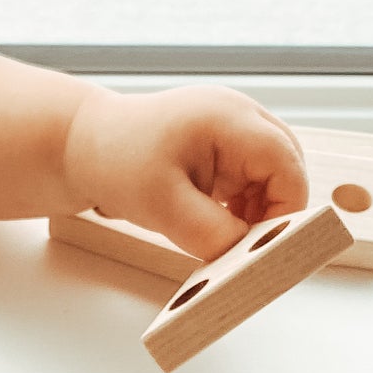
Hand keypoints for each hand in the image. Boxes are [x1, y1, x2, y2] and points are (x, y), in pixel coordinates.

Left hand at [63, 84, 308, 261]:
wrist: (85, 146)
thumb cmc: (116, 163)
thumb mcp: (162, 206)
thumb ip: (210, 233)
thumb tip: (248, 256)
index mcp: (230, 118)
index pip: (287, 164)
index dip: (286, 209)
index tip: (264, 247)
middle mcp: (240, 115)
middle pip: (288, 167)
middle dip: (274, 211)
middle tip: (245, 246)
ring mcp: (234, 127)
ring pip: (273, 176)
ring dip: (259, 210)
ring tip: (226, 234)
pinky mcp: (225, 145)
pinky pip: (253, 178)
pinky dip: (245, 205)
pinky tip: (220, 223)